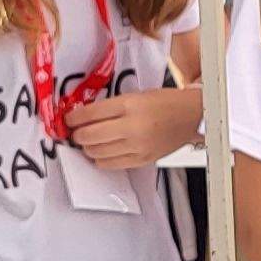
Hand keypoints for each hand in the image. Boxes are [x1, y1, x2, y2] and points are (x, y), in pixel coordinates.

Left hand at [66, 86, 199, 169]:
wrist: (192, 117)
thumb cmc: (165, 103)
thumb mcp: (136, 96)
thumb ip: (112, 106)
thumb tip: (85, 117)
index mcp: (130, 105)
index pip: (91, 114)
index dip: (74, 118)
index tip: (68, 119)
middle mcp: (132, 126)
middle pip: (90, 136)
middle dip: (77, 135)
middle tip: (76, 132)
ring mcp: (137, 146)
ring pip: (97, 152)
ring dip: (87, 148)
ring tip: (88, 142)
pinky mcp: (141, 159)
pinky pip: (111, 164)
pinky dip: (100, 159)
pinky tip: (101, 152)